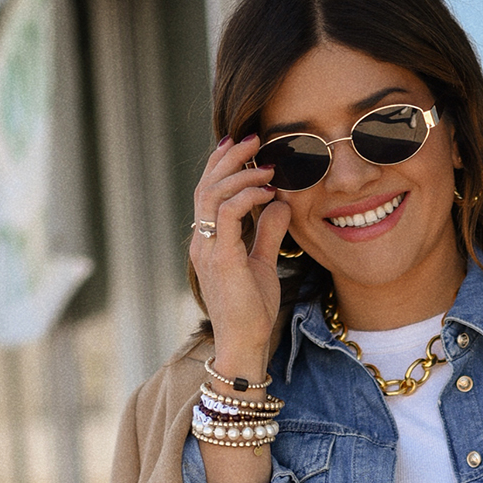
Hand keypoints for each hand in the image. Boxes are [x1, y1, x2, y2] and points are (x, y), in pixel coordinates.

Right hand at [190, 135, 294, 381]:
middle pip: (206, 185)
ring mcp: (208, 250)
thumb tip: (280, 203)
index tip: (244, 144)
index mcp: (208, 241)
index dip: (222, 164)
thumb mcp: (263, 262)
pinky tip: (267, 192)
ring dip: (240, 172)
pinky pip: (227, 214)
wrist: (245, 344)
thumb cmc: (252, 310)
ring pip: (212, 194)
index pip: (208, 192)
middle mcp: (201, 242)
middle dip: (229, 157)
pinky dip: (247, 196)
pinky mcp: (222, 259)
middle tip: (254, 138)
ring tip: (266, 163)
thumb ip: (267, 232)